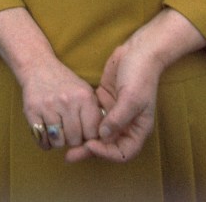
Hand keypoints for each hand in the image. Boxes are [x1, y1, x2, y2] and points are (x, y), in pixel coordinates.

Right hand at [20, 59, 103, 150]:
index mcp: (84, 97)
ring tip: (58, 131)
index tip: (83, 132)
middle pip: (75, 140)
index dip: (88, 137)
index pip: (92, 133)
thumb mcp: (84, 91)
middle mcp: (67, 101)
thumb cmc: (65, 84)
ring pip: (58, 142)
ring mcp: (48, 106)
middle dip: (72, 140)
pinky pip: (42, 140)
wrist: (38, 66)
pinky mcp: (32, 110)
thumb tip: (102, 139)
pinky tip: (46, 132)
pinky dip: (45, 142)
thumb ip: (94, 113)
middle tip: (68, 130)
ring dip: (58, 141)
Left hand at [64, 40, 159, 163]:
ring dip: (83, 138)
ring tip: (65, 143)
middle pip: (107, 145)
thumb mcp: (132, 97)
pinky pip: (92, 116)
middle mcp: (126, 125)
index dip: (106, 154)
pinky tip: (69, 123)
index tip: (90, 145)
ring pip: (97, 133)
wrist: (139, 50)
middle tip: (69, 155)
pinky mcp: (104, 101)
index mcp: (138, 129)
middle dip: (89, 151)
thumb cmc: (140, 75)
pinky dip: (82, 121)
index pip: (122, 153)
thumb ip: (118, 118)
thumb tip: (102, 135)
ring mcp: (114, 113)